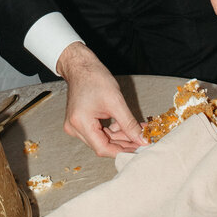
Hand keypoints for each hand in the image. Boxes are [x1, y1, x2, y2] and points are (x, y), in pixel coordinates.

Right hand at [55, 42, 144, 157]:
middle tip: (142, 141)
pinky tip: (127, 127)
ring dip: (120, 137)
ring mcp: (76, 125)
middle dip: (124, 143)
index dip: (122, 151)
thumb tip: (142, 140)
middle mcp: (74, 128)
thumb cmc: (95, 78)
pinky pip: (98, 131)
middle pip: (102, 145)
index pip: (102, 148)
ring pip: (101, 139)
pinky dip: (113, 130)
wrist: (81, 66)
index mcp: (80, 124)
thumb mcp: (116, 102)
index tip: (139, 150)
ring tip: (138, 132)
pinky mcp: (80, 121)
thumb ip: (129, 124)